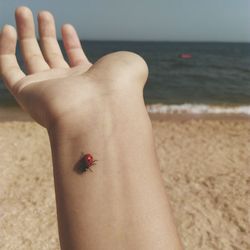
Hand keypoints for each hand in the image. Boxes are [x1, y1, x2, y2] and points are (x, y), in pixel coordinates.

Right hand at [0, 6, 147, 128]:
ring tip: (24, 10)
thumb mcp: (130, 66)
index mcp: (88, 80)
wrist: (98, 110)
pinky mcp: (26, 93)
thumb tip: (123, 63)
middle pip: (52, 55)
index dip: (71, 43)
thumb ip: (127, 61)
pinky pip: (9, 69)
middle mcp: (67, 85)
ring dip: (27, 32)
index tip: (67, 27)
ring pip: (30, 57)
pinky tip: (8, 29)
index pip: (76, 59)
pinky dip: (6, 49)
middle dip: (47, 33)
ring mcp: (46, 89)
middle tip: (43, 14)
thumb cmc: (118, 87)